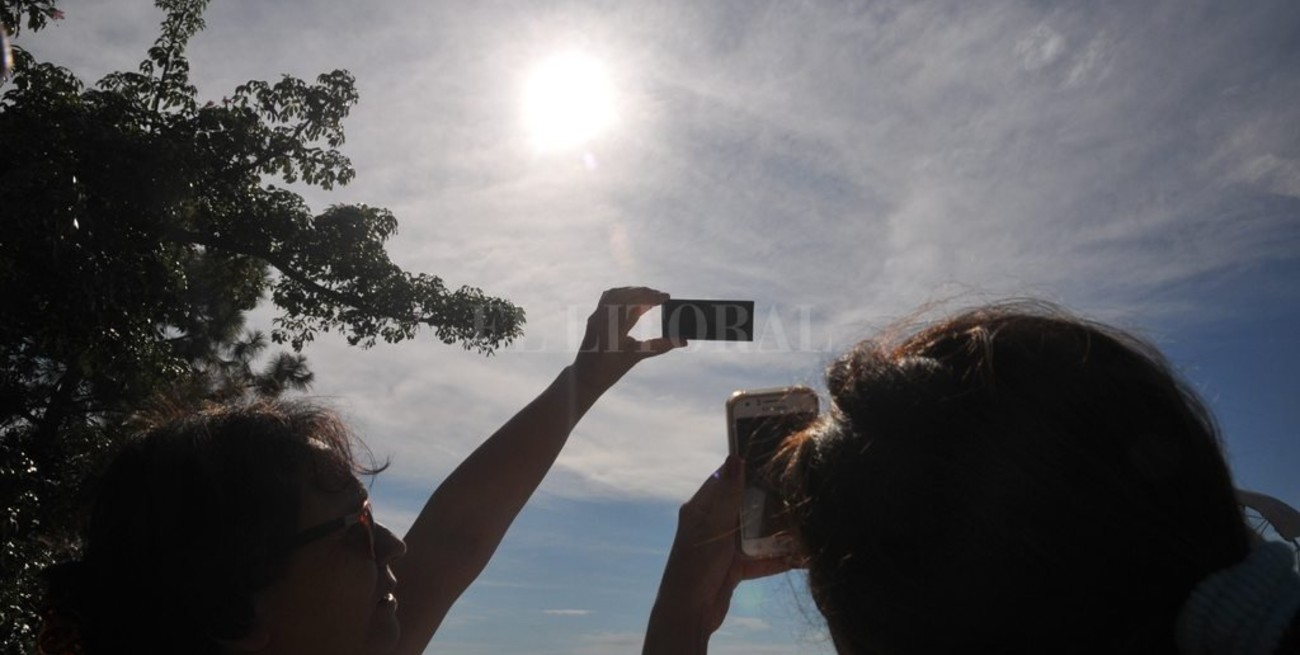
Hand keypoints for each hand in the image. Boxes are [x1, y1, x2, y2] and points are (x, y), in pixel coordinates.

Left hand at [572, 286, 680, 390]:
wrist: (585, 376)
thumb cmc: (610, 370)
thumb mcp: (636, 357)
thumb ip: (660, 346)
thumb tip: (683, 341)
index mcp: (612, 331)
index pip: (634, 305)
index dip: (652, 298)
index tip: (666, 297)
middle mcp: (602, 320)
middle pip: (625, 296)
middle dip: (645, 293)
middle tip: (662, 296)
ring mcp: (595, 316)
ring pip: (616, 293)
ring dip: (634, 291)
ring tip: (650, 296)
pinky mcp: (594, 316)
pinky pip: (608, 297)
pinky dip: (622, 294)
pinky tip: (633, 298)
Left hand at [647, 457, 795, 647]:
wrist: (688, 614)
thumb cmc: (696, 565)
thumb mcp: (714, 527)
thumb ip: (728, 494)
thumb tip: (736, 456)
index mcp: (700, 509)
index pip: (723, 480)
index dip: (744, 469)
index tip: (771, 458)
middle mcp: (712, 524)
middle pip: (744, 506)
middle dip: (768, 501)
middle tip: (797, 488)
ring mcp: (723, 547)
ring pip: (755, 532)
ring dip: (776, 531)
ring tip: (804, 522)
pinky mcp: (734, 568)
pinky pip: (760, 558)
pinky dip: (778, 558)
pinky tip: (801, 556)